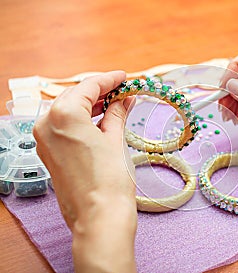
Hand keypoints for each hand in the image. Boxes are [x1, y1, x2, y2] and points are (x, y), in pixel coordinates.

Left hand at [33, 71, 136, 271]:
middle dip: (100, 92)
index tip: (124, 77)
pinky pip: (64, 127)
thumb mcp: (116, 140)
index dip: (109, 80)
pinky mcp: (48, 154)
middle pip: (75, 97)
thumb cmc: (110, 181)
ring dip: (91, 106)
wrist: (99, 217)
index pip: (88, 87)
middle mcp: (47, 124)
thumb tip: (124, 99)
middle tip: (123, 91)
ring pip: (68, 111)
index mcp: (64, 115)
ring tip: (116, 105)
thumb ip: (117, 114)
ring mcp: (44, 140)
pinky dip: (82, 121)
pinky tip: (101, 122)